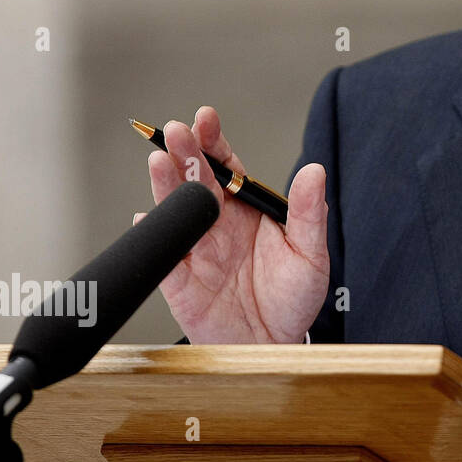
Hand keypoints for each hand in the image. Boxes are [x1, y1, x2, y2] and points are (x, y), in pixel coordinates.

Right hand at [138, 105, 328, 343]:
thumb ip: (310, 213)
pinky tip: (146, 217)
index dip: (214, 141)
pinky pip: (163, 257)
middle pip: (196, 181)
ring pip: (175, 211)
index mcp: (246, 210)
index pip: (228, 167)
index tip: (206, 118)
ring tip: (160, 161)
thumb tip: (315, 171)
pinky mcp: (180, 282)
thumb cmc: (293, 297)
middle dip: (185, 154)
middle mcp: (217, 224)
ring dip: (166, 185)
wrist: (275, 343)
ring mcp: (196, 250)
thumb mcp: (311, 253)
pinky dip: (154, 237)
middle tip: (176, 131)